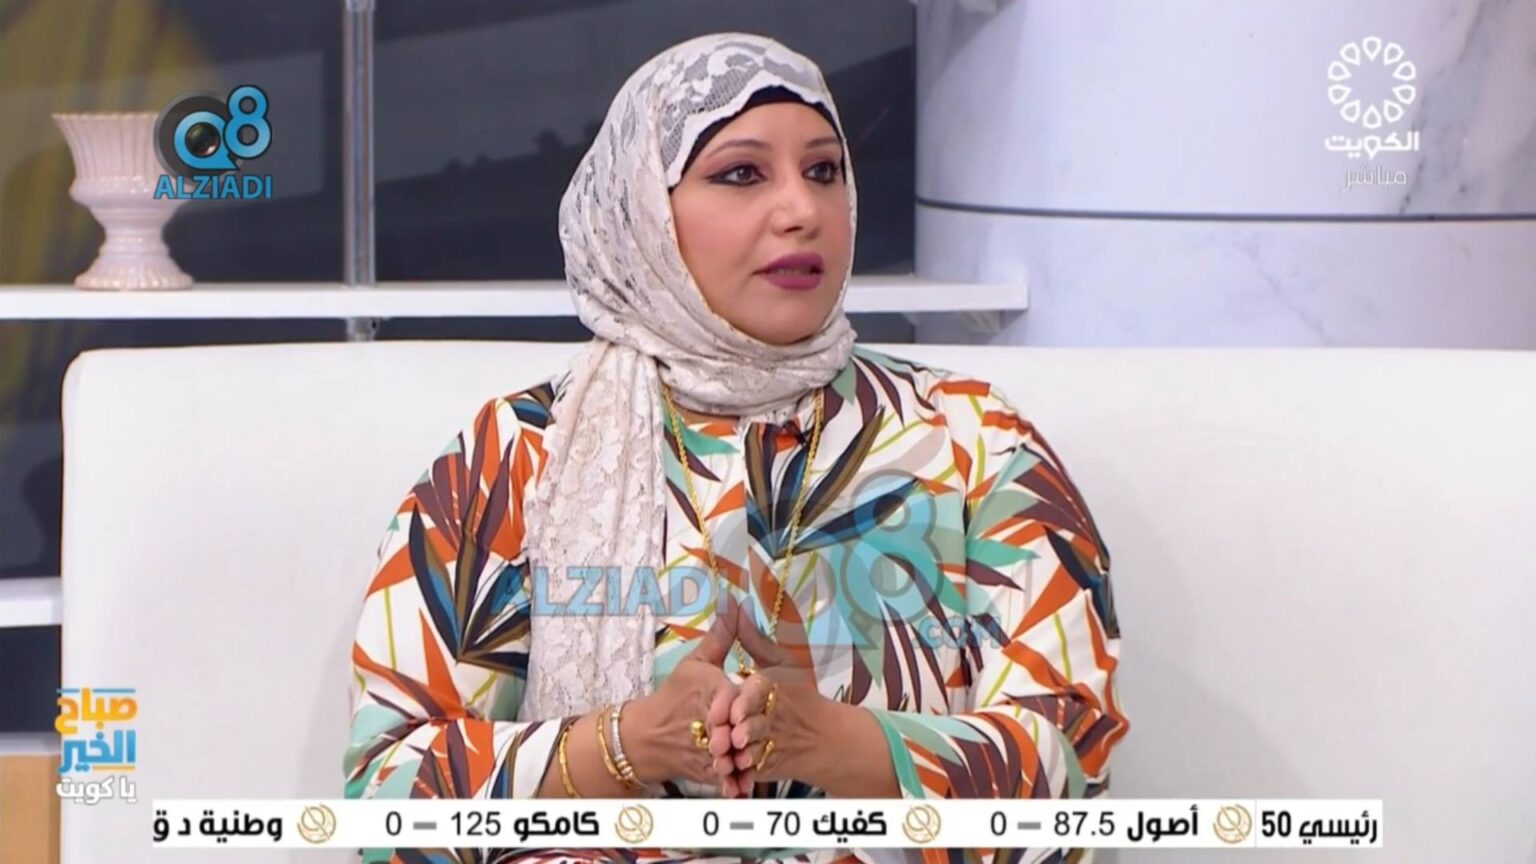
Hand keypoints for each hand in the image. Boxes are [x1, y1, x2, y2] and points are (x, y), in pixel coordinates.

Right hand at [624, 605, 738, 788]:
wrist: (647, 736)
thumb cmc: (674, 696)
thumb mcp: (695, 664)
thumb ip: (720, 637)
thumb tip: (734, 603)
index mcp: (707, 691)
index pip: (731, 695)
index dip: (740, 702)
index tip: (743, 706)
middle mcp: (705, 720)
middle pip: (732, 726)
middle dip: (740, 732)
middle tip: (745, 736)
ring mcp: (703, 748)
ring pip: (727, 754)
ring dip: (737, 759)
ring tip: (748, 760)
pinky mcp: (702, 771)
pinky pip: (721, 777)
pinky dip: (731, 781)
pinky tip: (742, 783)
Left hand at [713, 593, 826, 792]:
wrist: (825, 738)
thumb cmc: (800, 694)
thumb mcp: (782, 662)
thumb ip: (754, 639)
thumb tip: (733, 605)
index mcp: (773, 687)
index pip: (758, 692)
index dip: (745, 702)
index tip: (733, 711)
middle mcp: (772, 716)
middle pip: (753, 722)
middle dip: (742, 729)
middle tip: (730, 735)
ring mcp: (771, 743)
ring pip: (752, 749)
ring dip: (742, 753)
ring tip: (732, 753)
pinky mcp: (767, 766)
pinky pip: (752, 770)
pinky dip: (743, 771)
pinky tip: (733, 770)